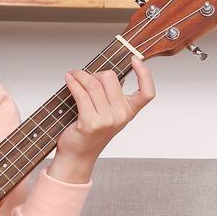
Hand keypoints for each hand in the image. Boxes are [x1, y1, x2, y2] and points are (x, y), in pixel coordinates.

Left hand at [54, 56, 155, 171]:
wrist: (78, 155)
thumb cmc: (90, 133)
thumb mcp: (108, 114)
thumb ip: (111, 96)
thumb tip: (103, 73)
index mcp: (129, 112)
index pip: (147, 93)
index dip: (145, 74)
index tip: (135, 60)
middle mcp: (121, 116)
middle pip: (110, 77)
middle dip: (94, 73)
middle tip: (84, 78)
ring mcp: (107, 120)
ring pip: (94, 83)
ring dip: (80, 75)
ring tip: (73, 75)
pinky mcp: (91, 122)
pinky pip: (81, 94)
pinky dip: (73, 83)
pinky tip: (69, 80)